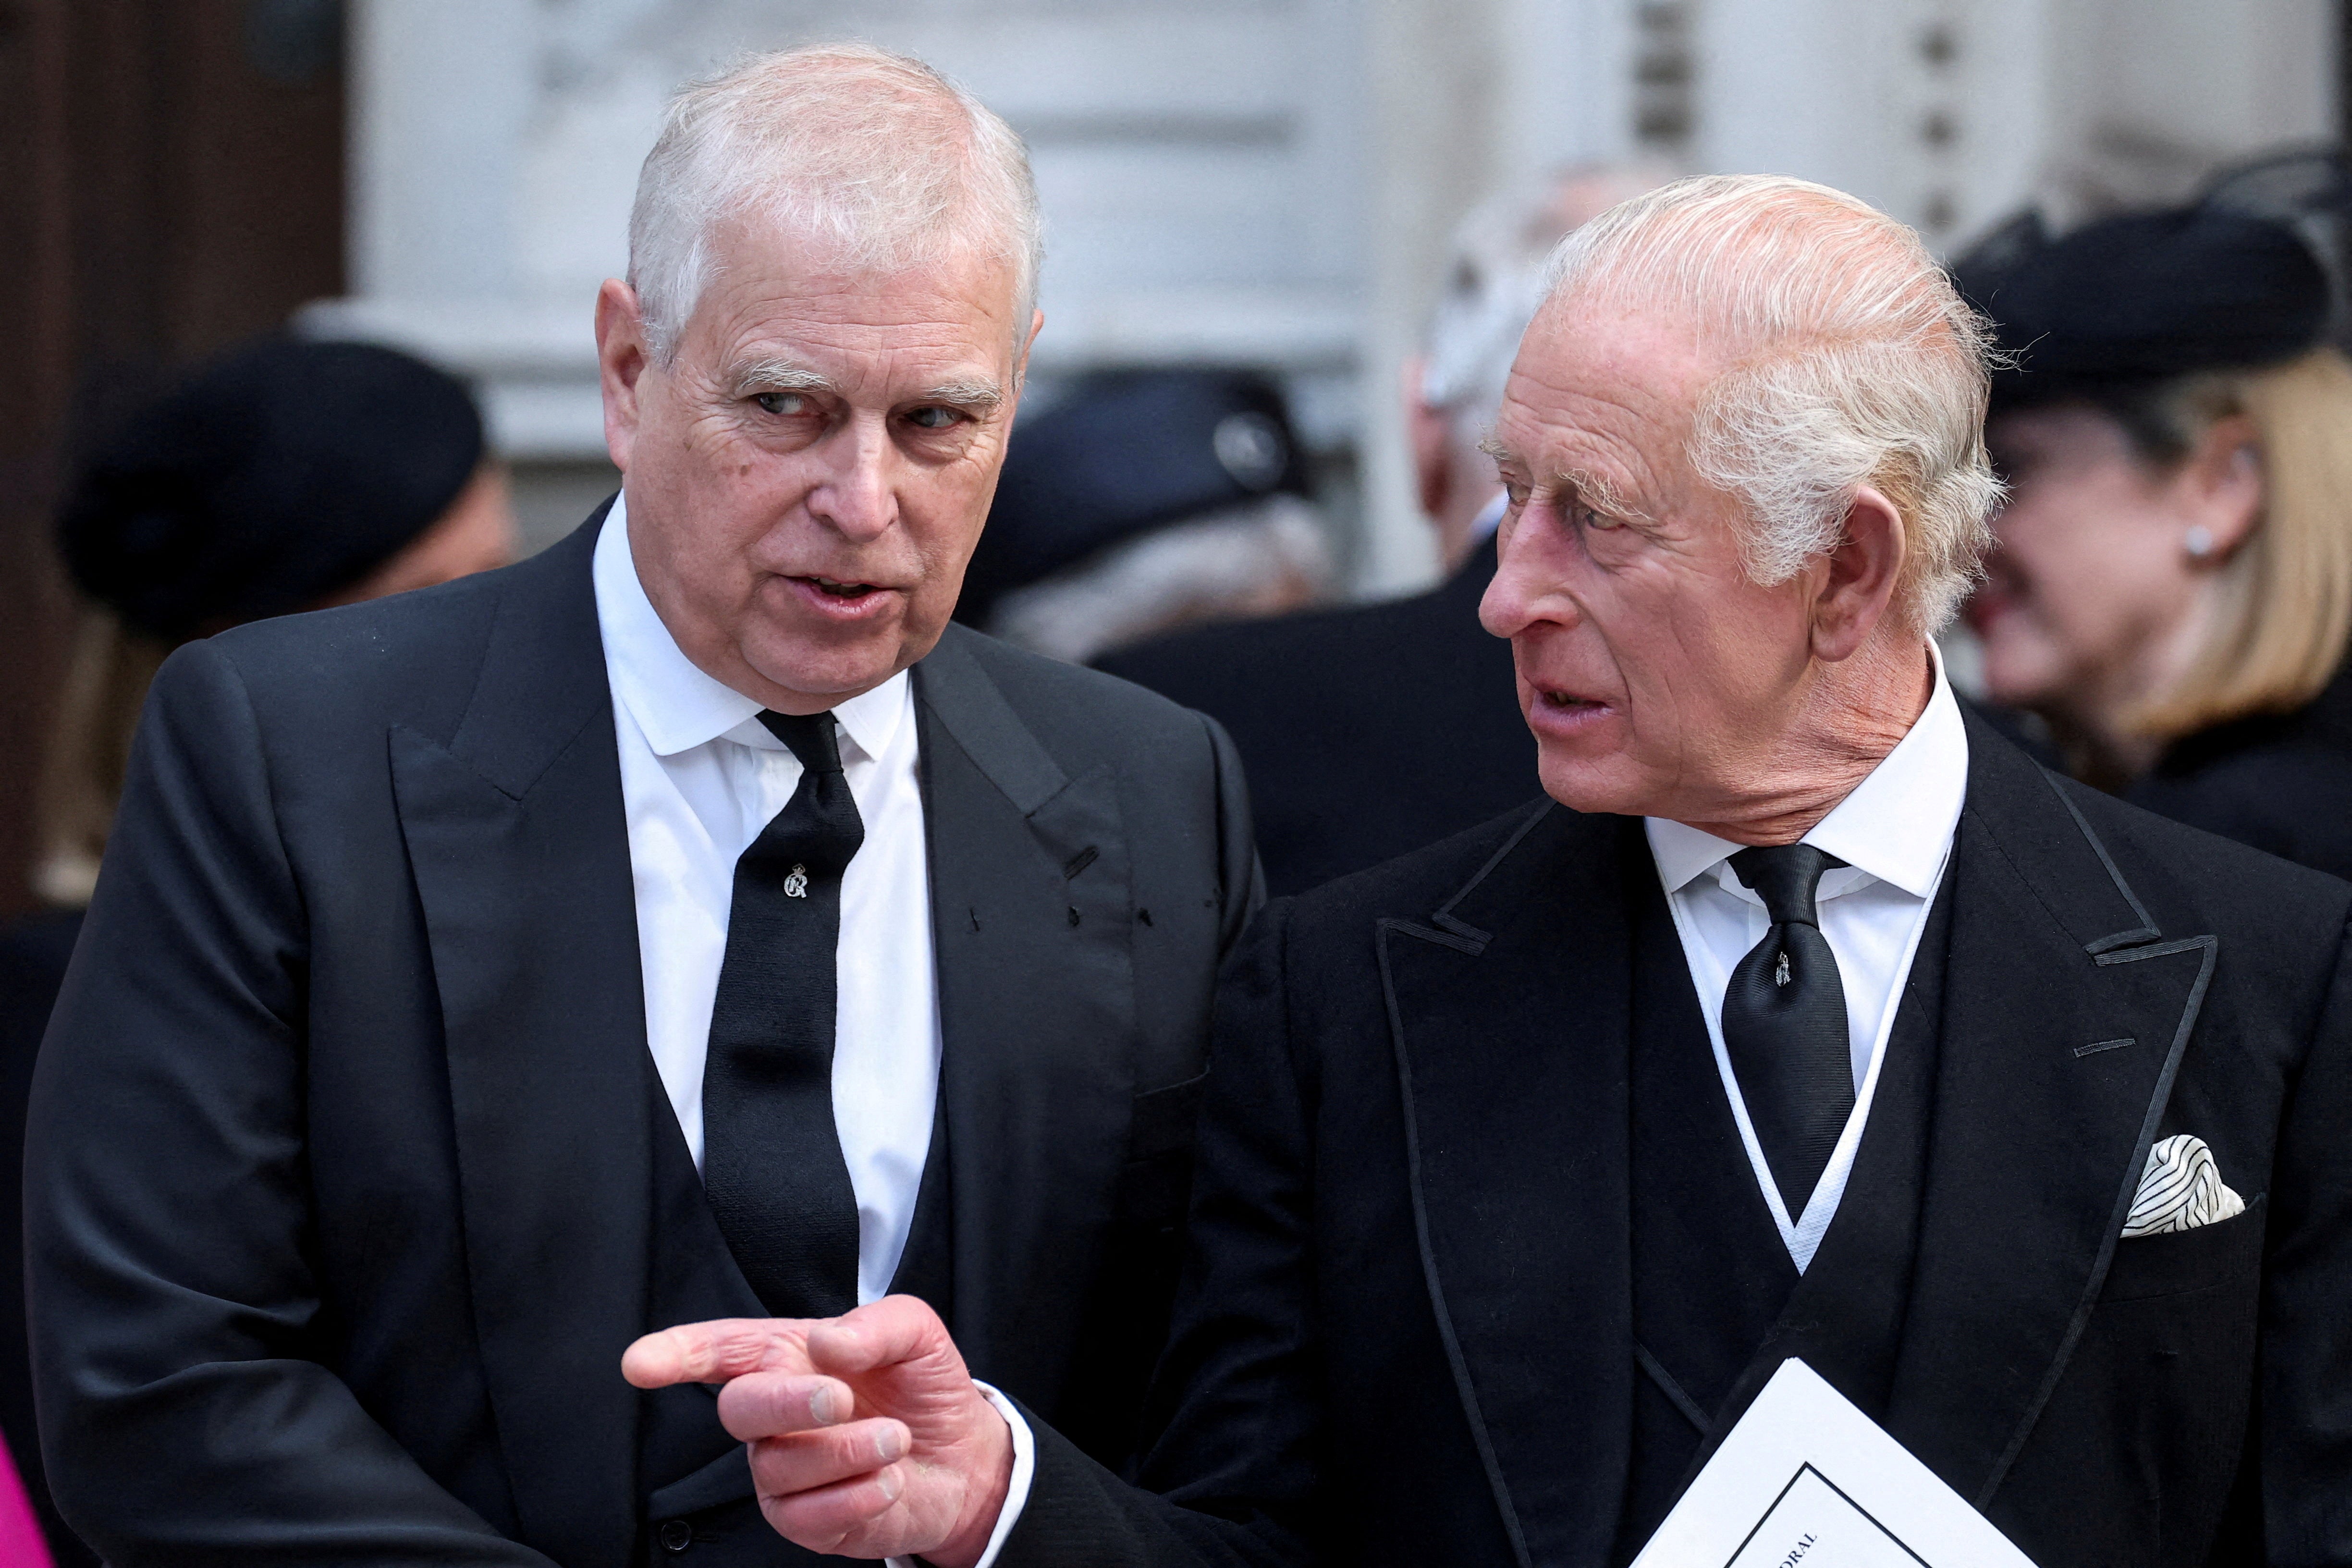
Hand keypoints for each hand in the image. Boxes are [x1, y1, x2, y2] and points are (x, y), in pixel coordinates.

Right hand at [622, 1295, 1011, 1565]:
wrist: (965, 1457)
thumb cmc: (925, 1389)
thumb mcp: (917, 1334)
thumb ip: (876, 1324)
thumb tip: (829, 1342)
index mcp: (790, 1357)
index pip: (720, 1351)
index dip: (676, 1353)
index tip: (640, 1363)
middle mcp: (775, 1415)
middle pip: (740, 1407)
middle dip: (786, 1402)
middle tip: (839, 1398)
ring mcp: (784, 1471)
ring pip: (778, 1465)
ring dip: (846, 1450)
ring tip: (895, 1439)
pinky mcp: (805, 1521)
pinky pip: (806, 1516)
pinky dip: (856, 1496)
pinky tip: (888, 1480)